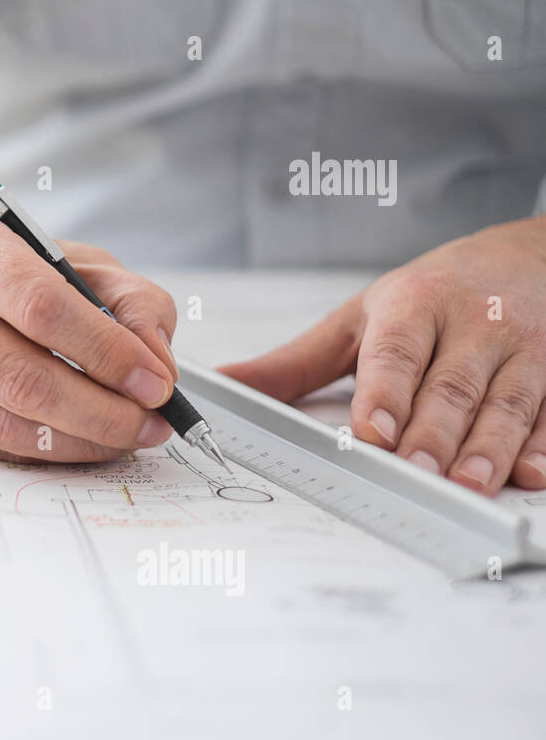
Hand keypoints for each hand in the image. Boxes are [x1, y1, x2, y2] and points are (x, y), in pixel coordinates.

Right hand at [0, 212, 179, 461]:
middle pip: (20, 376)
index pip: (40, 306)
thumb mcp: (76, 263)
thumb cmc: (10, 277)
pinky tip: (79, 440)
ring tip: (125, 436)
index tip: (155, 382)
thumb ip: (131, 302)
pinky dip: (45, 451)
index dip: (106, 351)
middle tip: (150, 422)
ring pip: (3, 423)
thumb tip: (156, 364)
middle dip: (100, 410)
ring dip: (78, 440)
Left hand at [220, 216, 545, 494]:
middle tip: (414, 471)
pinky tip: (531, 474)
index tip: (373, 430)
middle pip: (450, 386)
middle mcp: (473, 323)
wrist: (532, 255)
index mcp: (413, 306)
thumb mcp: (360, 318)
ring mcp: (525, 348)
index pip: (396, 351)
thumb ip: (295, 362)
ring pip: (508, 402)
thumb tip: (224, 385)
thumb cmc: (432, 294)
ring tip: (468, 484)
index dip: (386, 391)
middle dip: (433, 432)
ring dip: (489, 447)